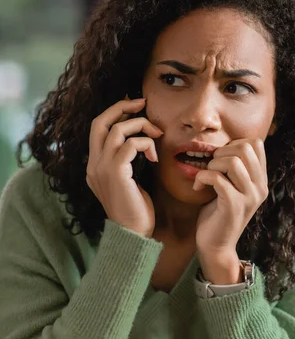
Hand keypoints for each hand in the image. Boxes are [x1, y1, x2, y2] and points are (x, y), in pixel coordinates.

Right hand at [86, 99, 162, 237]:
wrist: (132, 235)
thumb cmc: (135, 211)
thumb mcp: (127, 182)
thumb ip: (126, 162)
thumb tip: (140, 142)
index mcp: (94, 165)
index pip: (98, 128)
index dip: (115, 112)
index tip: (135, 107)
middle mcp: (93, 164)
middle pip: (100, 121)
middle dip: (122, 107)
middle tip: (143, 103)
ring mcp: (101, 168)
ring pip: (118, 129)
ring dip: (141, 126)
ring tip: (157, 135)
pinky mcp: (116, 173)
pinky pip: (131, 144)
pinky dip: (146, 144)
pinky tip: (155, 158)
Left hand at [194, 138, 267, 273]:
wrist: (216, 246)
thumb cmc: (218, 214)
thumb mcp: (233, 187)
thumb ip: (236, 169)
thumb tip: (227, 145)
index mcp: (261, 180)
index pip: (256, 144)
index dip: (234, 144)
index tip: (221, 158)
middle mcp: (260, 187)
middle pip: (246, 148)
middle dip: (222, 151)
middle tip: (211, 166)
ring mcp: (249, 197)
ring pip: (233, 161)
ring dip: (213, 164)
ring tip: (206, 177)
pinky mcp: (234, 206)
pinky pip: (217, 178)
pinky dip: (202, 177)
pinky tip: (197, 187)